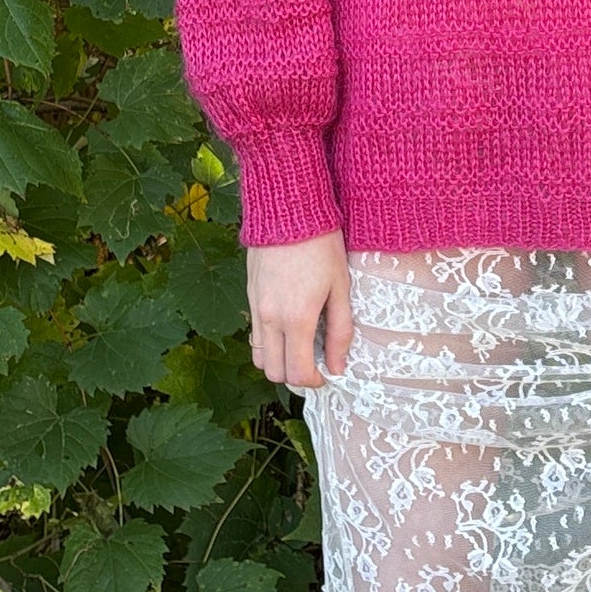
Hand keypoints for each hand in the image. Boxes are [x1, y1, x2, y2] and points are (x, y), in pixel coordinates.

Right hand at [247, 230, 354, 389]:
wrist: (288, 210)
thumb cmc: (322, 246)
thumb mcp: (341, 289)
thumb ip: (340, 332)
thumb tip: (338, 368)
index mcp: (296, 319)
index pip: (298, 372)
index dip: (315, 381)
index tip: (328, 373)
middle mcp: (270, 318)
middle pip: (273, 372)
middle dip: (294, 375)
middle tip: (315, 362)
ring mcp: (255, 307)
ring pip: (259, 356)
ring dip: (278, 360)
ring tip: (301, 345)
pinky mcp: (249, 295)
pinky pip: (254, 333)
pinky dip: (269, 341)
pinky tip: (289, 325)